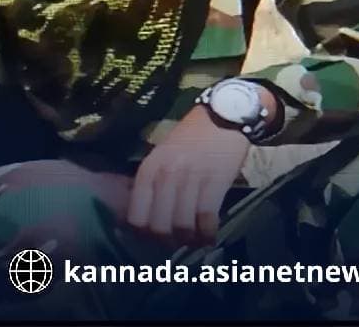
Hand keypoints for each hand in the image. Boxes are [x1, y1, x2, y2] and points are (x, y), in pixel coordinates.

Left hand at [127, 105, 249, 246]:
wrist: (222, 117)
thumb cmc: (190, 138)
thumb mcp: (161, 156)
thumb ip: (152, 182)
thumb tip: (144, 215)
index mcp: (148, 170)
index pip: (136, 216)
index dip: (143, 235)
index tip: (152, 239)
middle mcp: (165, 176)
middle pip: (158, 227)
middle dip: (166, 242)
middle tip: (175, 243)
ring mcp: (190, 179)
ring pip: (182, 227)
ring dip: (189, 240)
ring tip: (194, 241)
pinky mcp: (215, 182)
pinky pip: (207, 219)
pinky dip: (208, 234)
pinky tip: (209, 236)